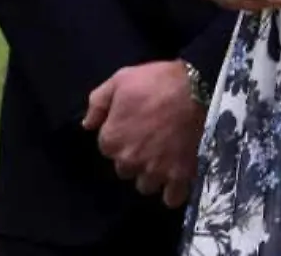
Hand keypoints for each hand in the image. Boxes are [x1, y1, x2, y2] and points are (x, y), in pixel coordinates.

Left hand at [81, 61, 201, 206]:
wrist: (193, 88)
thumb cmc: (153, 82)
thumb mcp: (118, 81)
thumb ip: (97, 104)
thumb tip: (87, 125)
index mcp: (112, 139)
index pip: (107, 150)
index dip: (120, 138)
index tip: (132, 128)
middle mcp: (130, 160)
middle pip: (125, 170)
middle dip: (134, 159)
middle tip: (148, 142)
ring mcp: (155, 170)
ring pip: (146, 185)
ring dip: (152, 175)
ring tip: (163, 158)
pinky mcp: (180, 175)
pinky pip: (172, 198)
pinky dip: (173, 192)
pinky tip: (175, 179)